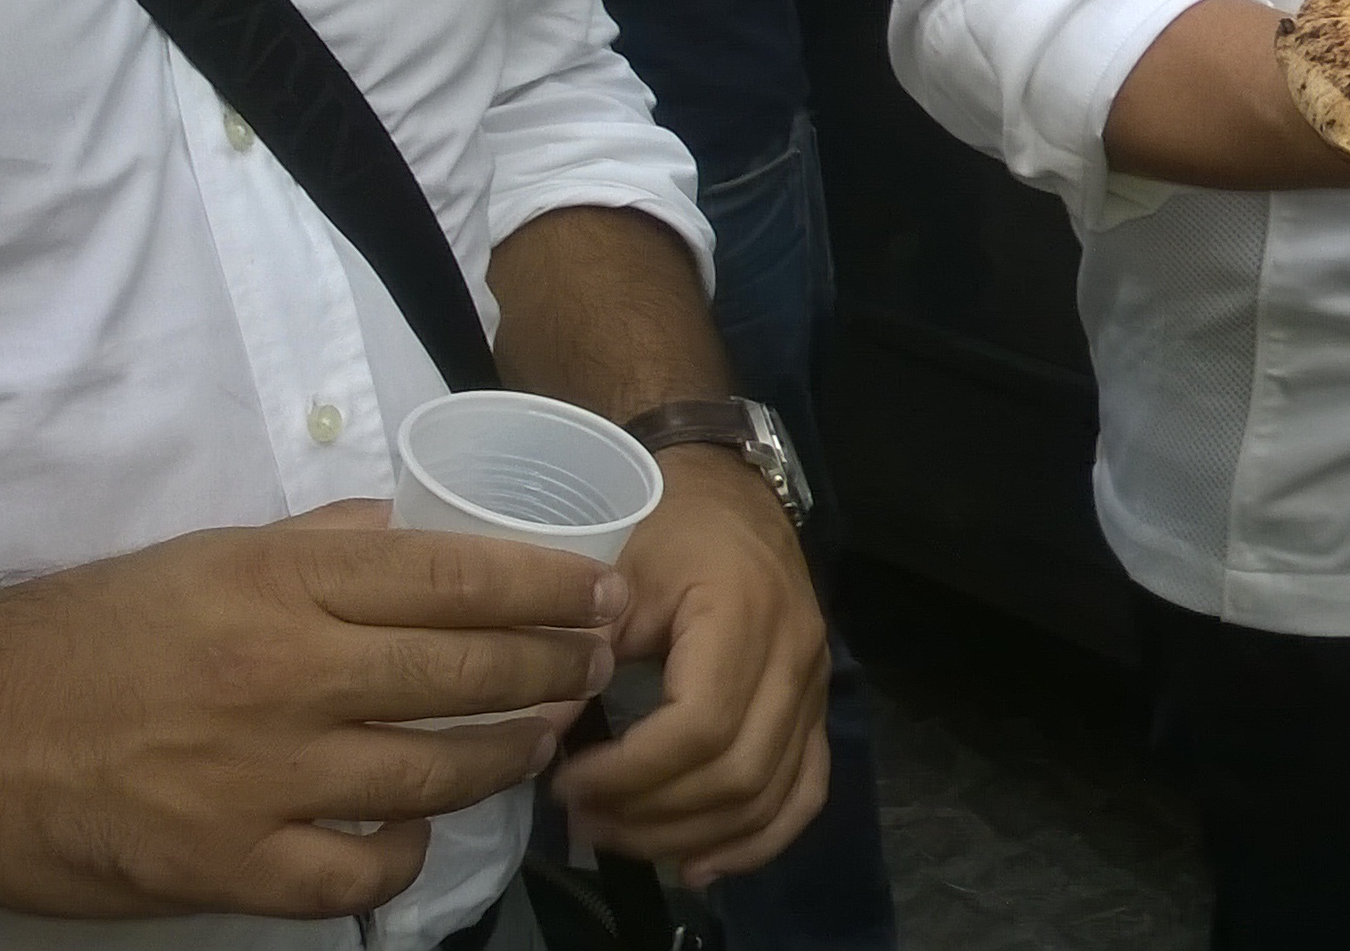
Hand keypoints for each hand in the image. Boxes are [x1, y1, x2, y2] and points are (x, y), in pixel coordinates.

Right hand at [0, 501, 619, 920]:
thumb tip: (417, 529)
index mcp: (280, 581)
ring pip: (435, 772)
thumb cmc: (90, 635)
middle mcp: (286, 674)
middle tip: (598, 667)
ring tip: (543, 740)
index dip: (548, 588)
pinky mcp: (229, 865)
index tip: (603, 594)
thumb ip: (320, 544)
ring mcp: (261, 778)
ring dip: (507, 757)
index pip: (455, 576)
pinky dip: (403, 855)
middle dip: (554, 670)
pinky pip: (358, 874)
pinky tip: (418, 831)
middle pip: (465, 672)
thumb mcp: (205, 556)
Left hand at [555, 449, 828, 885]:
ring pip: (770, 795)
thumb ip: (576, 647)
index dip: (631, 773)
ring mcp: (814, 684)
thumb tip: (535, 735)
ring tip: (618, 839)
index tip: (564, 779)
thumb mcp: (608, 565)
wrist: (720, 484)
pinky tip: (701, 866)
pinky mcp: (814, 706)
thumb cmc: (658, 519)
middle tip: (579, 819)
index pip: (701, 727)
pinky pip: (805, 791)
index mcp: (743, 614)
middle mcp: (794, 655)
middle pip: (737, 774)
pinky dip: (757, 841)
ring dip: (690, 836)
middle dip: (652, 815)